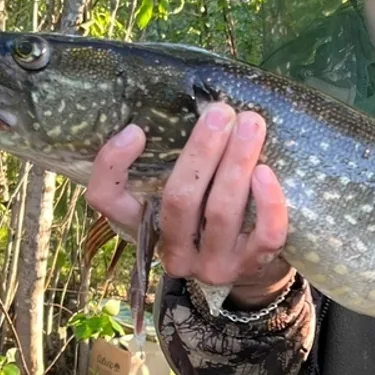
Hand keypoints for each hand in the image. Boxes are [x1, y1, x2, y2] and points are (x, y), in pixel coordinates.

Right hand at [85, 103, 291, 305]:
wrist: (252, 263)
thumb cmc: (210, 211)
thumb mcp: (183, 188)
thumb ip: (175, 160)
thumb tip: (190, 106)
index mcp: (142, 224)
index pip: (106, 198)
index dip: (112, 164)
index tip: (136, 130)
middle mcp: (171, 250)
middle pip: (178, 200)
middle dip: (201, 151)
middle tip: (220, 113)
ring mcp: (210, 265)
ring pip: (221, 212)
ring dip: (237, 162)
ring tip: (251, 125)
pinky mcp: (250, 267)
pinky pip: (264, 235)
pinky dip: (268, 202)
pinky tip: (266, 171)